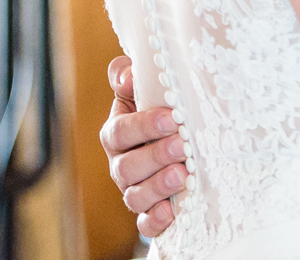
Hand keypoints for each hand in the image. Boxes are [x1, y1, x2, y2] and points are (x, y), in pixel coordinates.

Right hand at [100, 55, 186, 236]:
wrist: (178, 136)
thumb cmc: (160, 107)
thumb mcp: (144, 87)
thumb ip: (128, 75)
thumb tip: (128, 74)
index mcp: (116, 133)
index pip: (119, 132)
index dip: (142, 126)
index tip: (171, 118)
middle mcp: (121, 165)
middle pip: (127, 167)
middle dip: (155, 157)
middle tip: (182, 146)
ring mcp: (134, 190)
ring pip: (135, 196)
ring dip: (158, 187)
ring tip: (183, 176)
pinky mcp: (149, 213)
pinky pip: (145, 224)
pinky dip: (155, 220)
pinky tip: (172, 210)